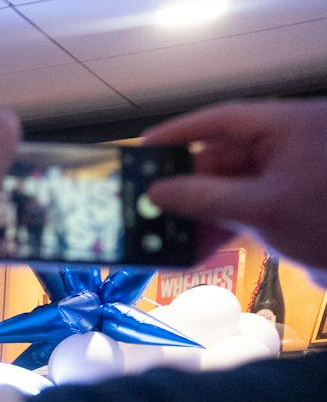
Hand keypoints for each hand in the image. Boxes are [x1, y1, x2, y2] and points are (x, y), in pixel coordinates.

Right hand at [144, 100, 326, 273]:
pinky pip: (242, 210)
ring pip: (229, 188)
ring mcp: (288, 176)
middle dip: (185, 184)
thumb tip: (158, 192)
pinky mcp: (288, 206)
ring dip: (198, 213)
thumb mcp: (262, 208)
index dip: (182, 132)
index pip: (226, 119)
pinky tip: (193, 250)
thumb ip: (205, 198)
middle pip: (222, 156)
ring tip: (166, 234)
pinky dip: (218, 228)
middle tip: (148, 202)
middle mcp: (288, 145)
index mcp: (290, 126)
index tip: (144, 148)